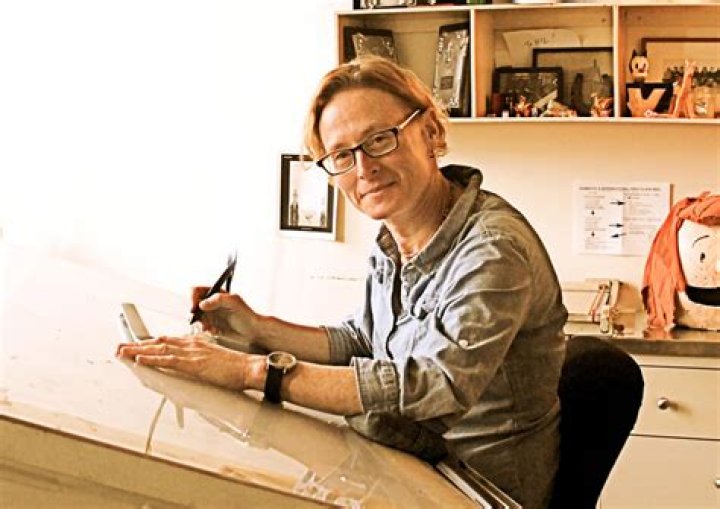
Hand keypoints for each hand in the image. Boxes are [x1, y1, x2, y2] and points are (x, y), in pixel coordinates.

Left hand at [116, 336, 248, 390]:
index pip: (169, 342)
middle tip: (121, 347)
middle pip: (160, 343)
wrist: (248, 367)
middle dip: (138, 345)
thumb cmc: (236, 367)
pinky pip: (168, 361)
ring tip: (122, 352)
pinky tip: (140, 360)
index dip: (151, 343)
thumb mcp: (215, 359)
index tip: (138, 345)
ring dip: (138, 351)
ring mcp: (192, 354)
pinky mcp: (193, 364)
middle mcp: (192, 345)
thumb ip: (201, 360)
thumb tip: (192, 367)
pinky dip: (152, 359)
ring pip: (159, 350)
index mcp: (197, 344)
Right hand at [192, 287, 260, 342]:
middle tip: (201, 323)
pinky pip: (202, 328)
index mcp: (215, 293)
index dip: (192, 298)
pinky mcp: (211, 325)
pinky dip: (208, 330)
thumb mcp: (234, 303)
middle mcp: (210, 303)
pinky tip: (217, 332)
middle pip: (193, 305)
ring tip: (213, 329)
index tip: (194, 308)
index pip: (196, 291)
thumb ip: (218, 300)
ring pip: (196, 318)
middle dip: (195, 315)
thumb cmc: (246, 314)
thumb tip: (201, 304)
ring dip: (202, 324)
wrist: (252, 331)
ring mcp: (210, 315)